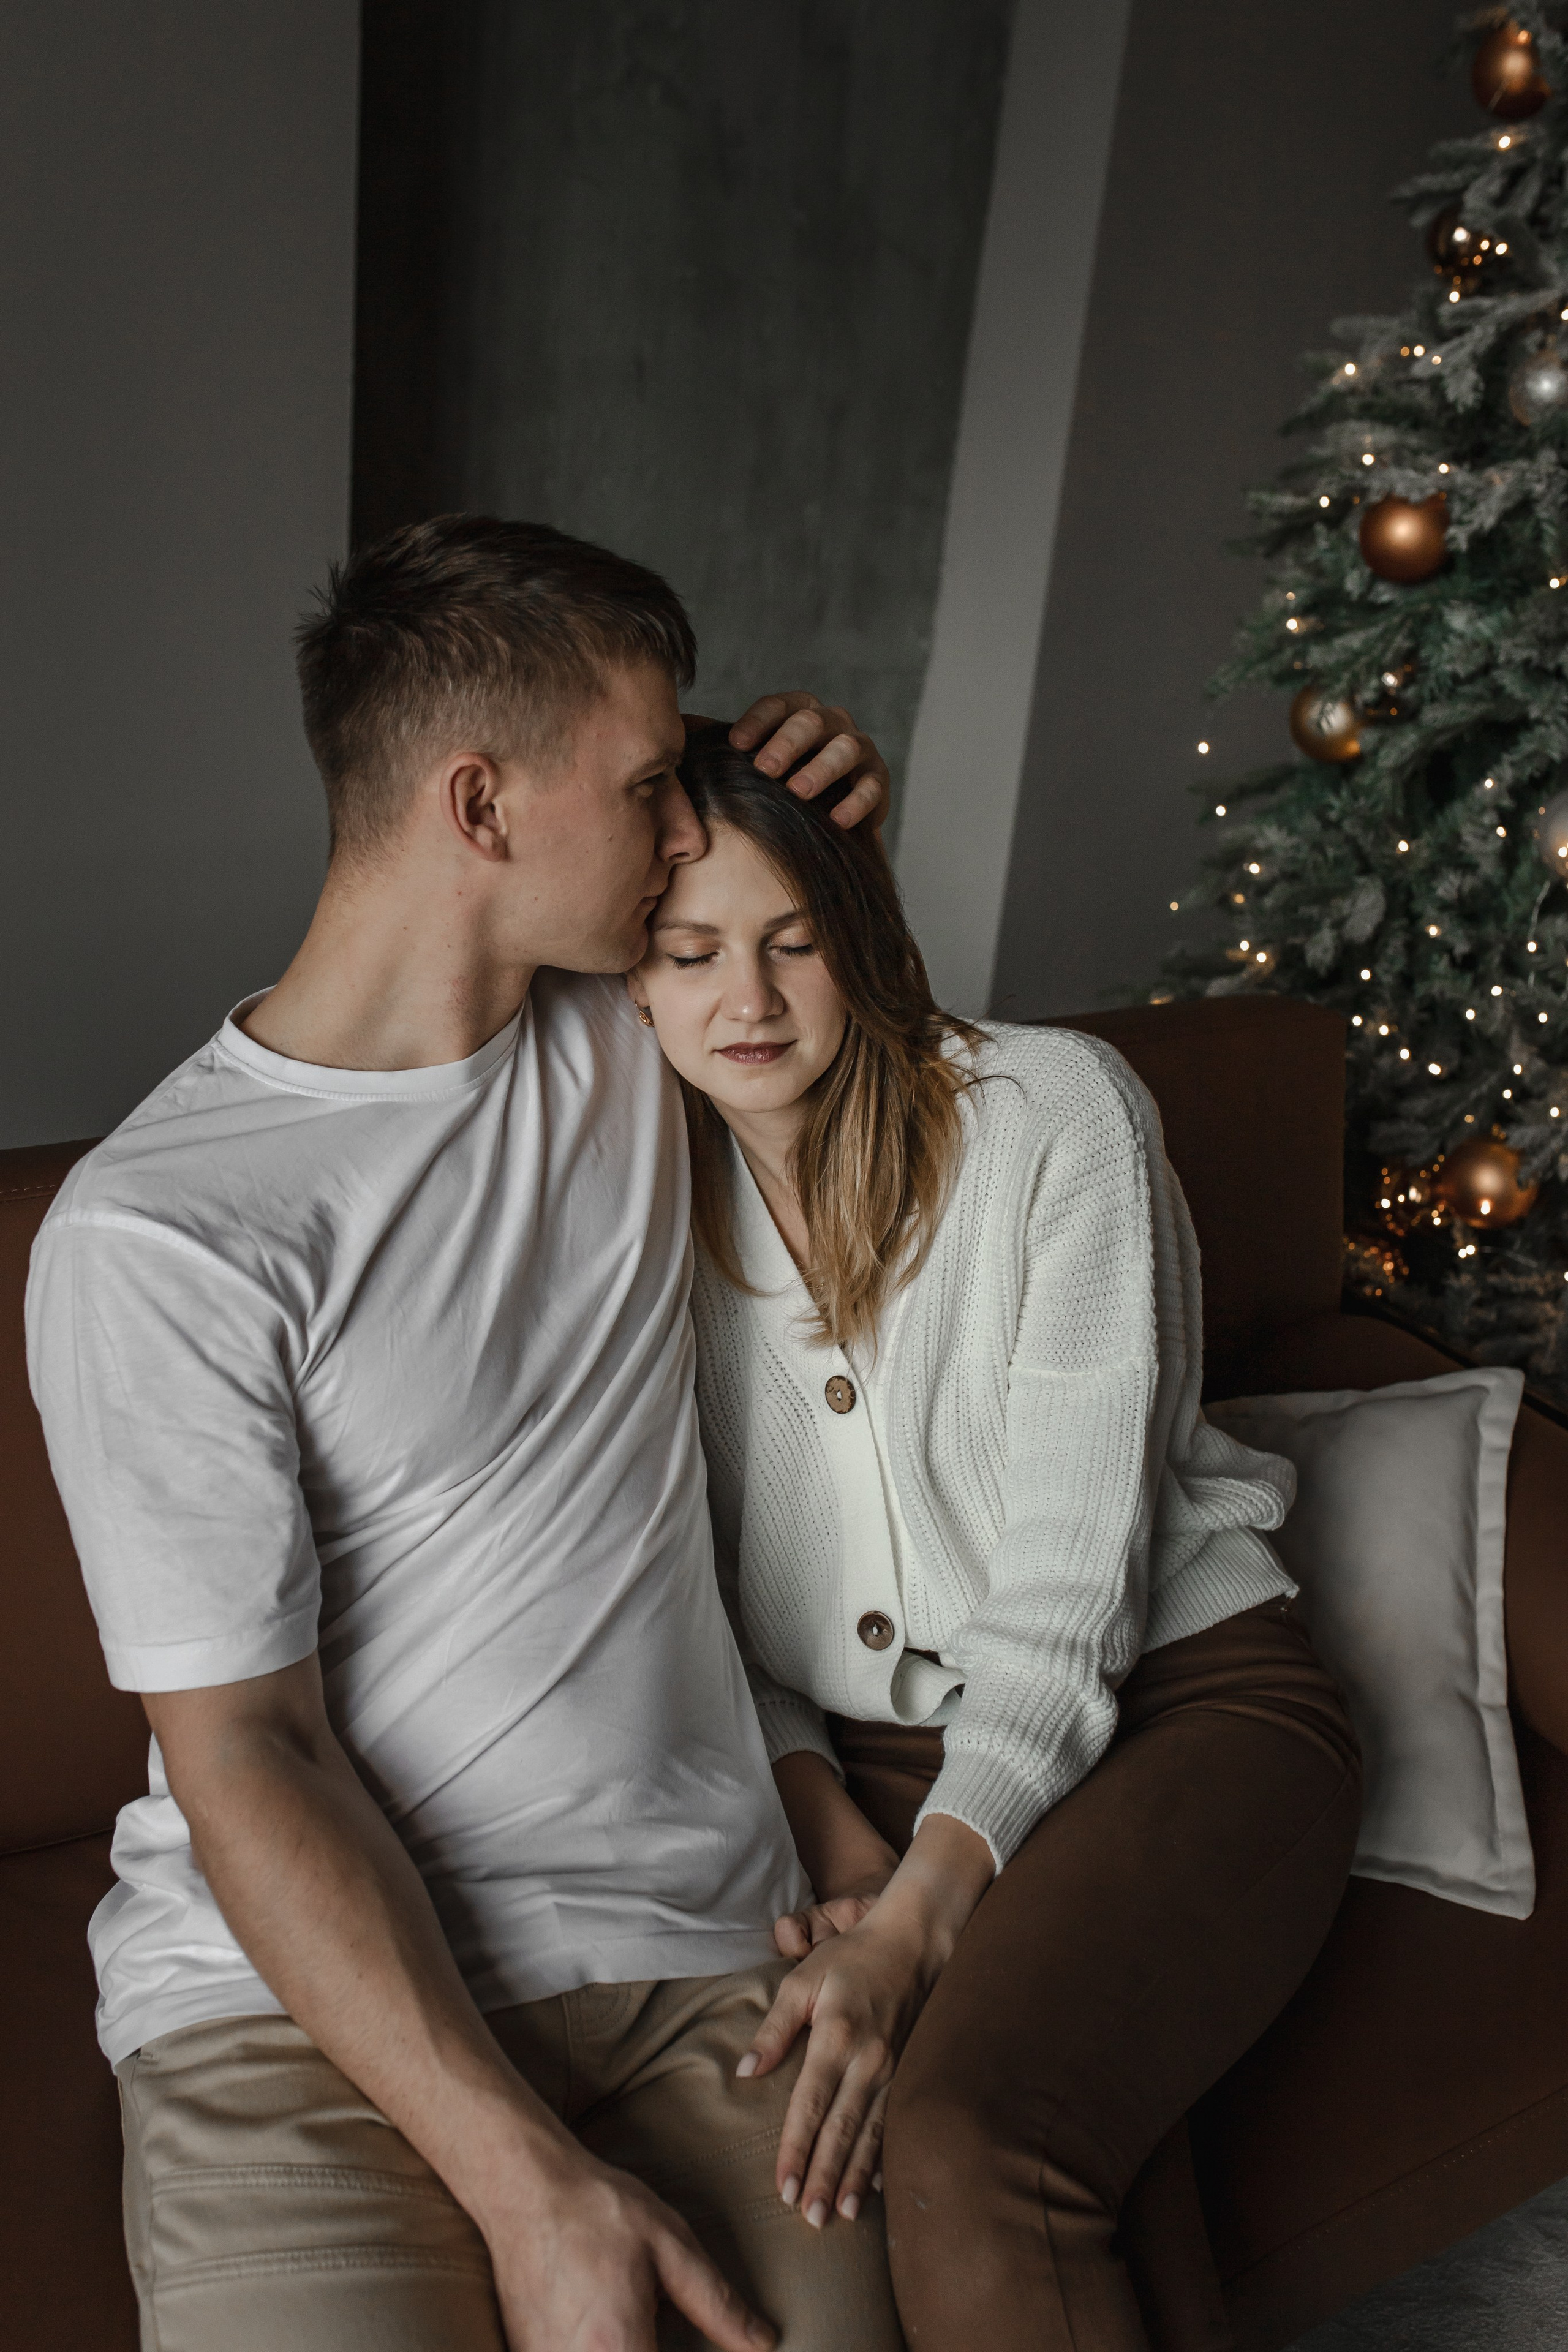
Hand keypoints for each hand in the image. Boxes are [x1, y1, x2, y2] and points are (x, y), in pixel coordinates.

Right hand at [482, 2139, 774, 2351]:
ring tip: (634, 2321)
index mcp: (618, 2349)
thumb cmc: (598, 2211)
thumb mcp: (670, 2245)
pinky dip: (598, 2349)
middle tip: (656, 2323)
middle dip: (652, 2351)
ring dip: (626, 2349)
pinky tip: (603, 2327)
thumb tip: (763, 2342)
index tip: (676, 2336)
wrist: (524, 2187)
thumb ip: (717, 2304)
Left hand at [728, 692, 889, 829]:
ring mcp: (858, 749)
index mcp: (798, 712)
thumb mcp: (753, 764)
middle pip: (811, 722)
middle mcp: (832, 723)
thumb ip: (723, 745)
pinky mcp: (877, 780)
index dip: (757, 722)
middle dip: (787, 743)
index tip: (735, 745)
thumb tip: (679, 725)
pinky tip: (836, 820)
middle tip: (765, 769)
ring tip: (797, 792)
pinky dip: (856, 803)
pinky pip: (871, 786)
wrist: (826, 818)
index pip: (778, 706)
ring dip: (821, 769)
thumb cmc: (781, 786)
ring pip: (845, 748)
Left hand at [741, 1818, 992, 2228]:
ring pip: (870, 2133)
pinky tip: (872, 2184)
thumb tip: (745, 2071)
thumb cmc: (851, 1958)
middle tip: (809, 2218)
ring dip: (853, 2175)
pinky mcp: (907, 2070)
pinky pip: (893, 2122)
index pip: (811, 2105)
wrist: (912, 1941)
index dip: (796, 2149)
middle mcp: (868, 2061)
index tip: (783, 2187)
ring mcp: (893, 2069)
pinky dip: (882, 2156)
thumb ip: (775, 2028)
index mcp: (837, 2038)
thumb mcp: (803, 1981)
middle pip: (842, 2130)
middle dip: (824, 2176)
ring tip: (838, 2213)